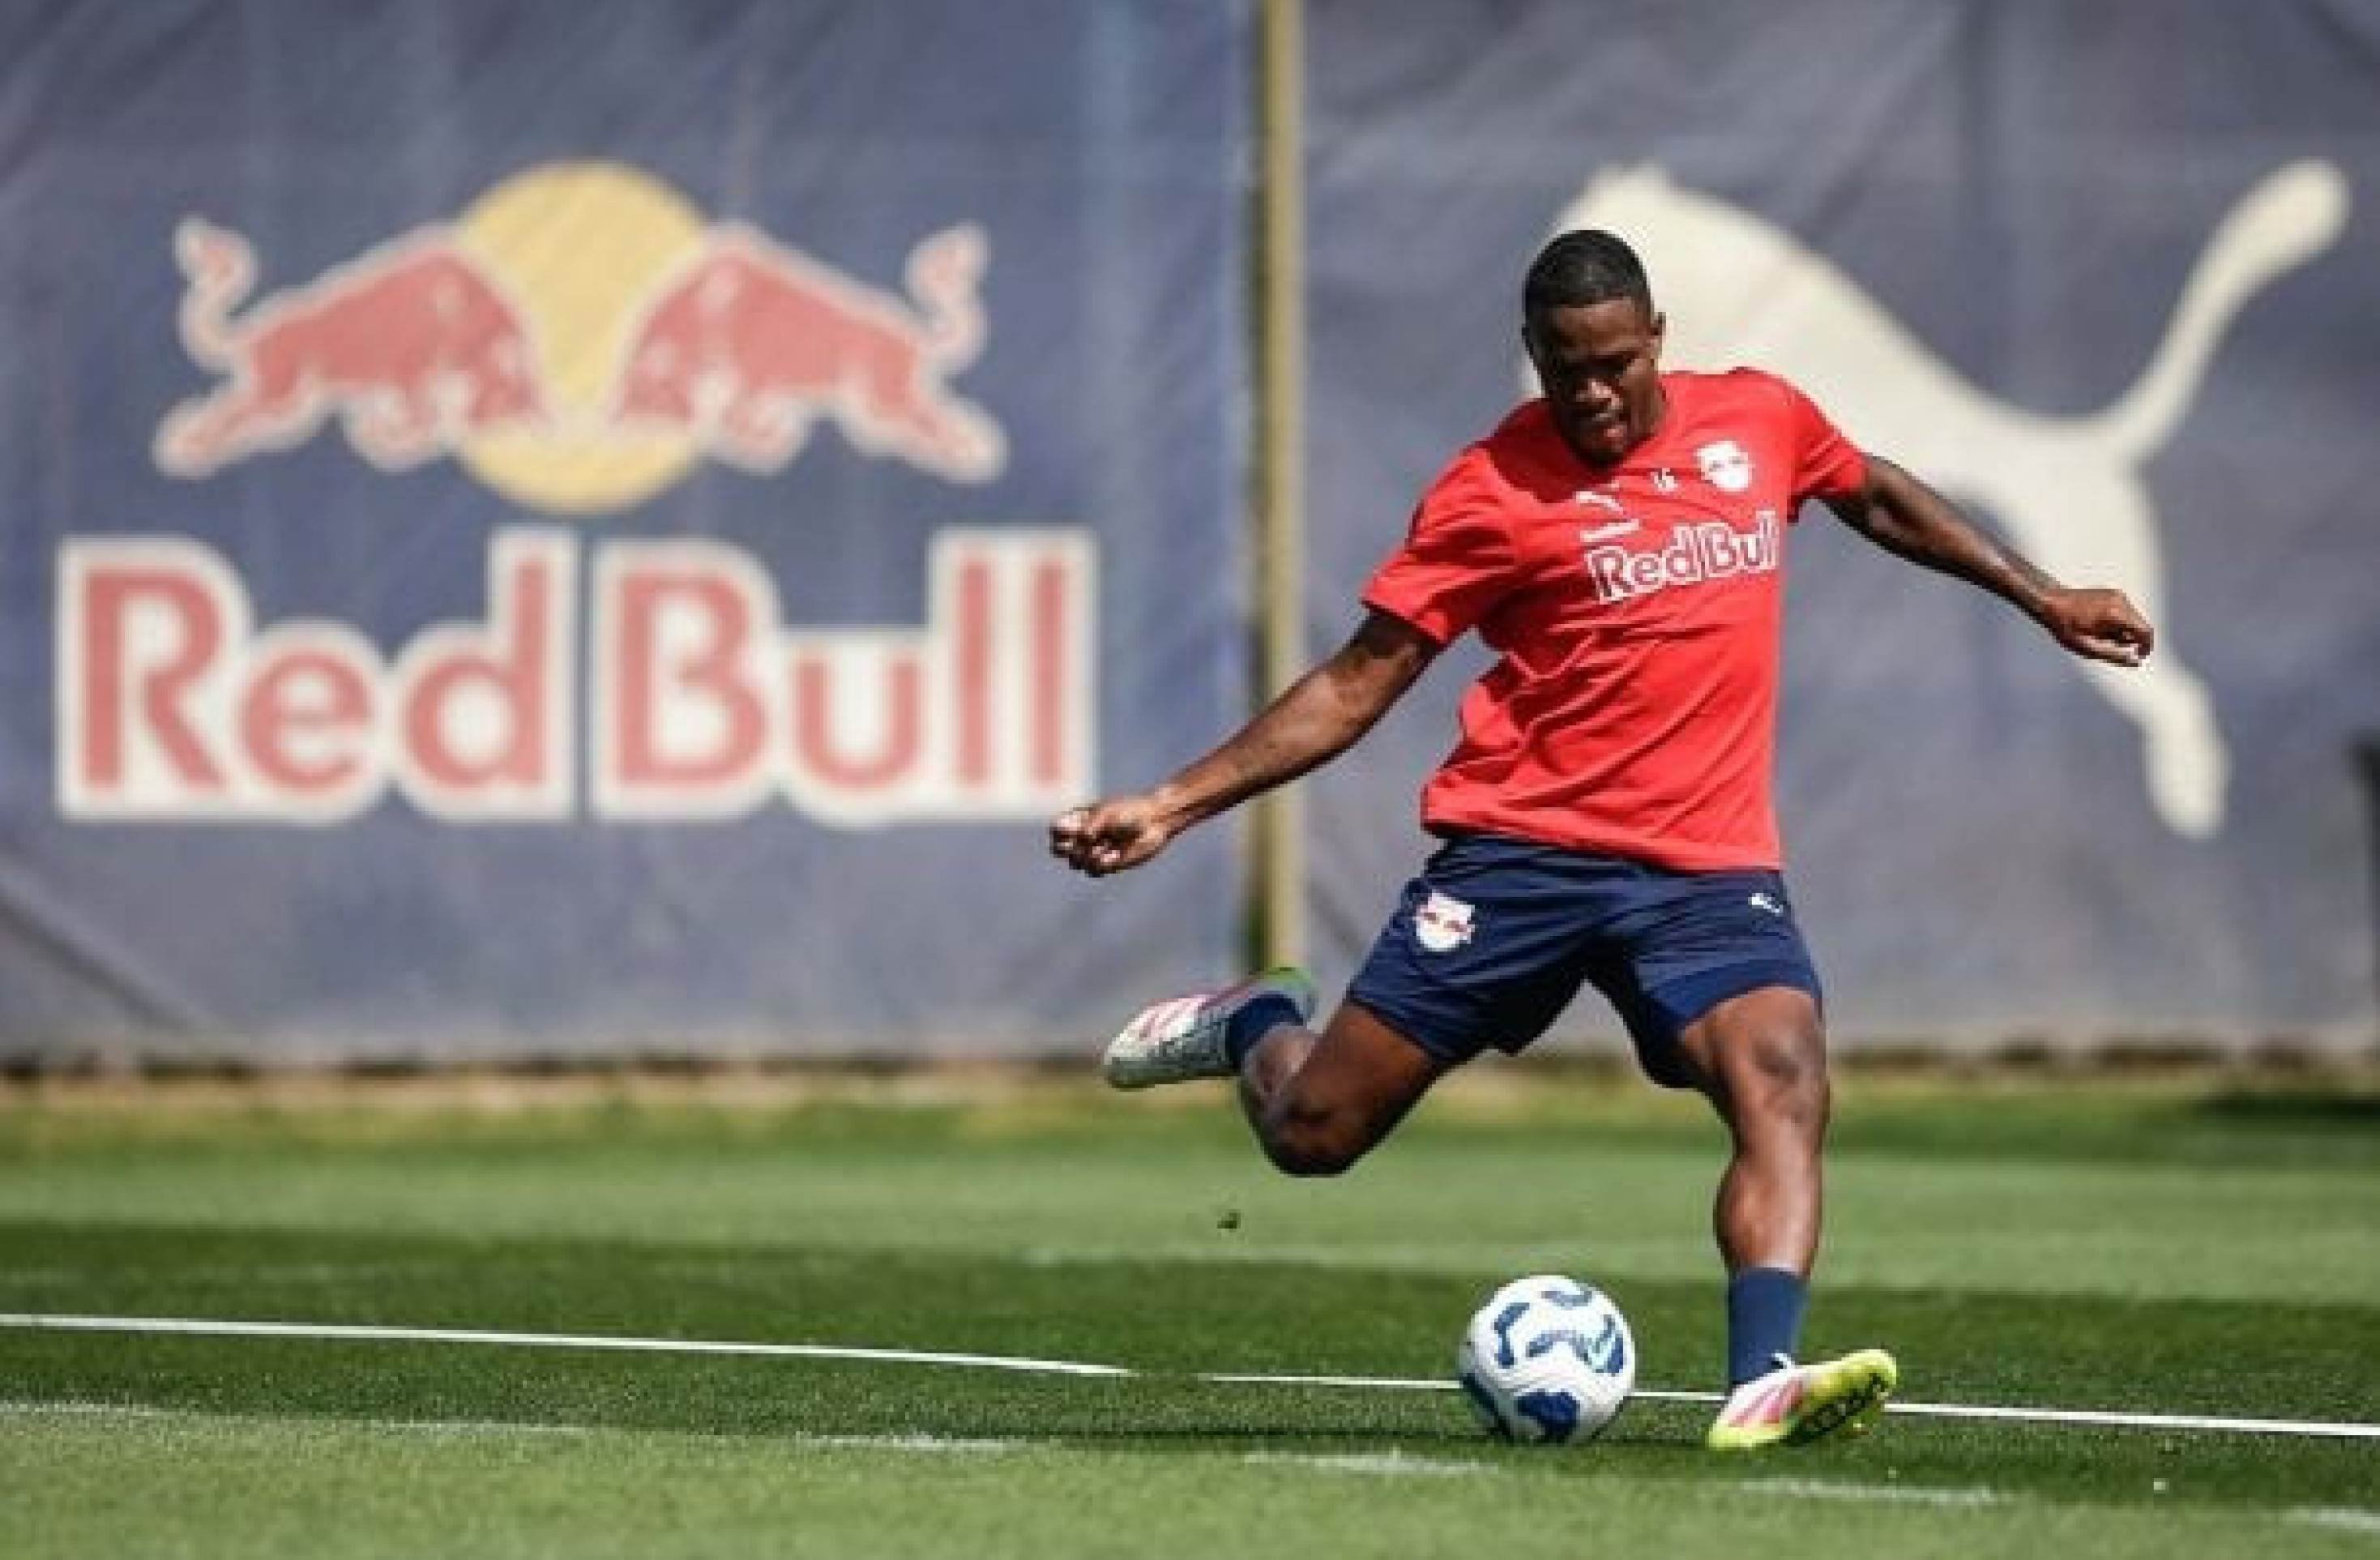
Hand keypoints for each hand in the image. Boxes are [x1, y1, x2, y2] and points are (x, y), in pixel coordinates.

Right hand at [1049, 795, 1174, 876]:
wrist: (1154, 822)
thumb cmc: (1130, 811)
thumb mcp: (1107, 815)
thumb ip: (1090, 826)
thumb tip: (1079, 837)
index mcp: (1078, 820)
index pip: (1056, 830)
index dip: (1059, 833)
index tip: (1072, 830)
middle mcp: (1082, 837)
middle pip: (1060, 850)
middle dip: (1069, 849)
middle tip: (1086, 842)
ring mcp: (1093, 852)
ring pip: (1076, 863)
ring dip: (1087, 857)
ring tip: (1104, 847)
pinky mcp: (1107, 865)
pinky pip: (1093, 871)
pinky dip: (1103, 864)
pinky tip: (1116, 854)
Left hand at [2037, 587, 2154, 666]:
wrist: (2050, 601)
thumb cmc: (2065, 625)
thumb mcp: (2088, 647)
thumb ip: (2114, 655)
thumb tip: (2136, 662)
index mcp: (2117, 614)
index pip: (2146, 632)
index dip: (2147, 647)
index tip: (2140, 657)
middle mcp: (2121, 601)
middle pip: (2141, 625)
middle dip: (2133, 640)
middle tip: (2113, 649)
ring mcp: (2117, 595)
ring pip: (2133, 619)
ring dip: (2125, 632)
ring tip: (2101, 637)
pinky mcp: (2112, 593)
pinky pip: (2124, 612)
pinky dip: (2119, 623)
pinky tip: (2099, 628)